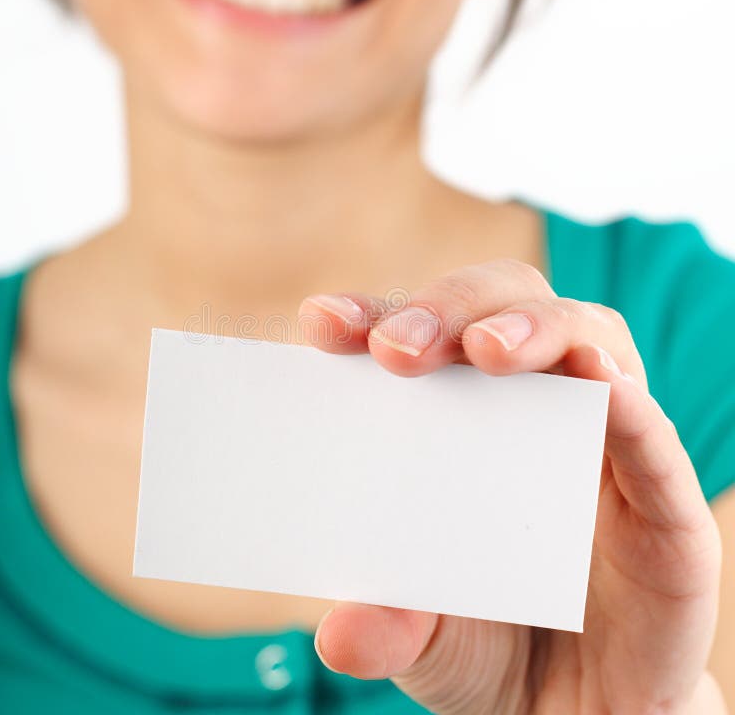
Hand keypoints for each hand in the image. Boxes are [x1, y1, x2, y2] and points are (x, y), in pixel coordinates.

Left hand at [298, 260, 723, 714]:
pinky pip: (652, 437)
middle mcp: (527, 408)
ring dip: (535, 328)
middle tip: (397, 348)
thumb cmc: (488, 640)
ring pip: (585, 338)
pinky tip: (599, 383)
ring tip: (487, 350)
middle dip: (447, 311)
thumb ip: (386, 625)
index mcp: (455, 416)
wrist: (575, 707)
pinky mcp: (662, 500)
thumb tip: (338, 638)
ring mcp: (598, 444)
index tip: (321, 324)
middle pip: (499, 308)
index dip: (371, 317)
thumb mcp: (423, 635)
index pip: (416, 338)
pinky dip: (628, 403)